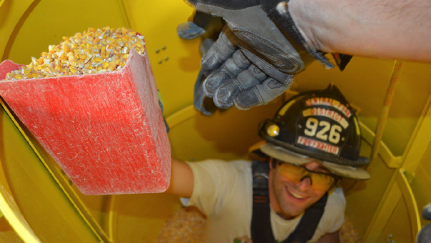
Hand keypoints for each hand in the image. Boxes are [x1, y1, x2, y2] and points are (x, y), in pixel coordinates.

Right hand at [185, 0, 332, 109]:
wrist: (296, 20)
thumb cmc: (263, 10)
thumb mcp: (229, 7)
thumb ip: (208, 6)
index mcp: (243, 32)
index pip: (224, 51)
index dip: (214, 62)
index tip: (205, 72)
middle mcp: (256, 47)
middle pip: (235, 68)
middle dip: (222, 81)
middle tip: (211, 92)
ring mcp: (271, 61)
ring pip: (249, 80)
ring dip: (234, 91)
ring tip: (222, 100)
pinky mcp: (285, 73)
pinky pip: (268, 88)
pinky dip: (255, 96)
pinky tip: (240, 103)